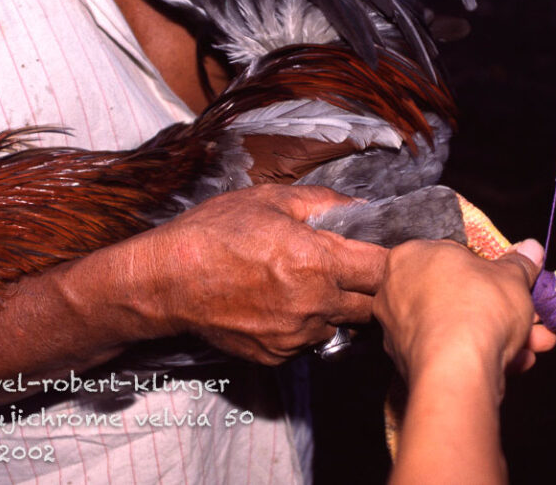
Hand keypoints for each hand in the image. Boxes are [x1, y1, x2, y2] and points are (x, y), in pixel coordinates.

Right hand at [131, 184, 387, 364]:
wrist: (168, 280)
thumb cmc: (215, 233)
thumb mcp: (270, 200)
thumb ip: (324, 202)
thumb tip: (361, 205)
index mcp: (318, 261)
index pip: (383, 270)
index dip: (387, 260)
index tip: (379, 253)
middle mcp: (314, 303)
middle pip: (370, 306)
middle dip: (365, 288)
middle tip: (347, 270)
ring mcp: (295, 334)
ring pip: (339, 326)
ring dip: (334, 309)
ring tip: (305, 286)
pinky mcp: (276, 355)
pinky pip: (307, 341)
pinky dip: (303, 325)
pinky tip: (279, 304)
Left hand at [374, 238, 549, 386]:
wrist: (457, 368)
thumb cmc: (475, 309)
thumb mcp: (511, 277)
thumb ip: (520, 263)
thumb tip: (530, 250)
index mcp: (411, 255)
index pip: (453, 255)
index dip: (489, 270)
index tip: (512, 282)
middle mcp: (396, 289)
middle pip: (459, 294)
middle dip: (501, 307)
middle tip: (529, 314)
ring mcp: (399, 328)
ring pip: (458, 325)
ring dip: (501, 333)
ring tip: (536, 342)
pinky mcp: (408, 361)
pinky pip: (450, 351)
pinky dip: (481, 355)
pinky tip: (515, 361)